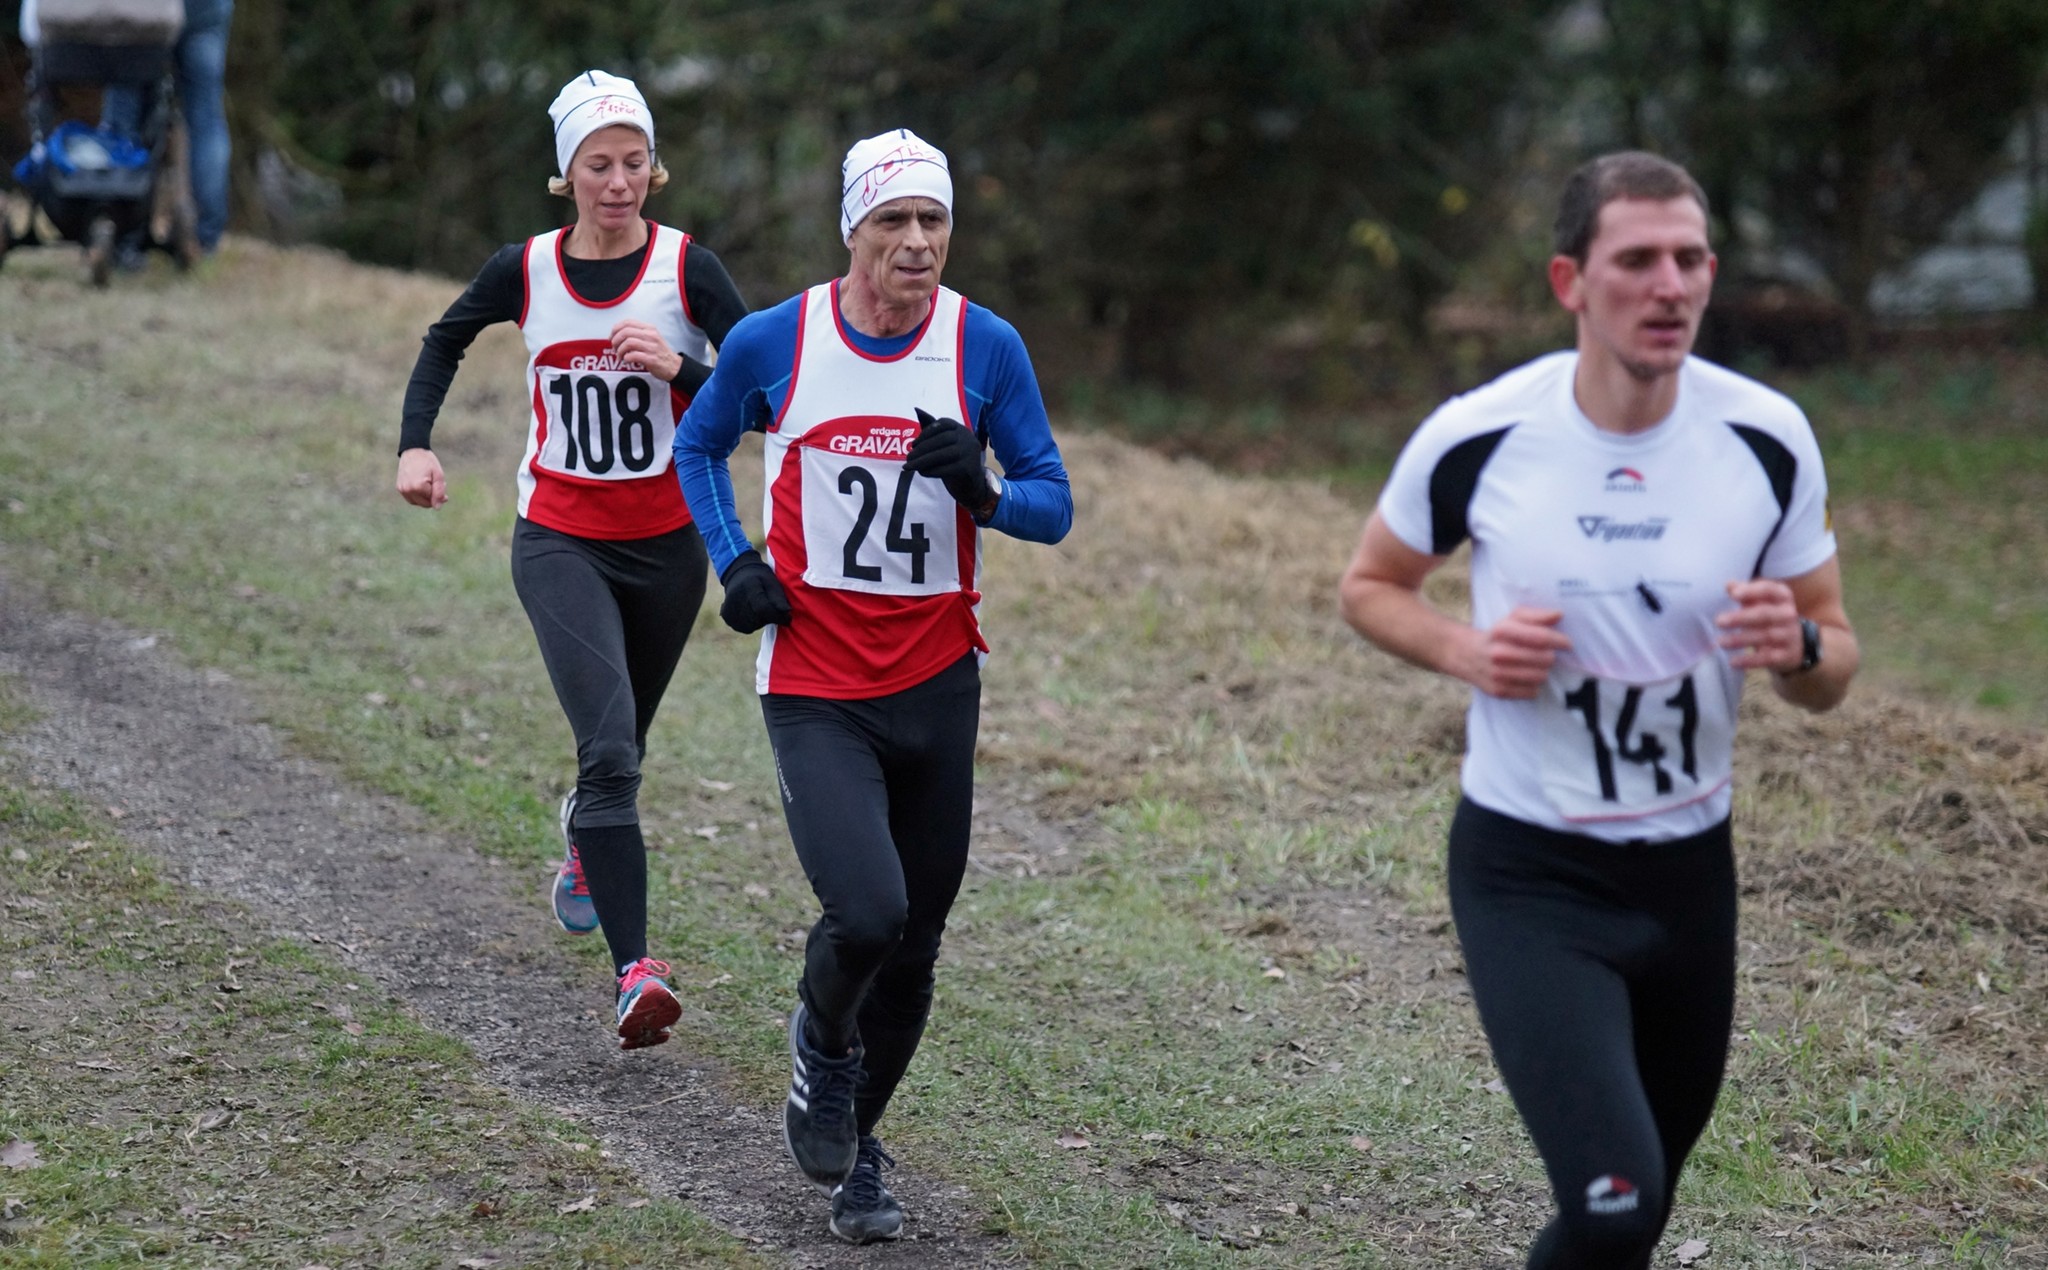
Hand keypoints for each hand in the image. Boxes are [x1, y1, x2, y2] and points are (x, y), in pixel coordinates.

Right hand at [396, 447, 446, 507]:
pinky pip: (411, 498)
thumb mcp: (438, 476)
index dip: (439, 495)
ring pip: (417, 502)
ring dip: (424, 496)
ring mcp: (402, 489)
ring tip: (428, 483)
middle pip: (424, 503)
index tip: (443, 484)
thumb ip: (439, 492)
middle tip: (435, 482)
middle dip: (432, 496)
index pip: (432, 501)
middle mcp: (408, 490)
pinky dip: (417, 495)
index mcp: (418, 487)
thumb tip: (437, 508)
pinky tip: (421, 484)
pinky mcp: (399, 488)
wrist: (413, 450)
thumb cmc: (428, 462)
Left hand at [610, 319, 681, 380]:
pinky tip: (627, 361)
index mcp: (649, 328)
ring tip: (620, 356)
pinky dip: (626, 358)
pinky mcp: (651, 359)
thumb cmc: (659, 353)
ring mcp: (652, 347)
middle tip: (614, 348)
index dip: (616, 329)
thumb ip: (637, 334)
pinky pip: (633, 356)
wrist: (674, 366)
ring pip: (628, 343)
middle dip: (615, 340)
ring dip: (620, 350)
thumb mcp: (651, 337)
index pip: (628, 322)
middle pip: (625, 332)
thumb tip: (617, 334)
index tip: (612, 337)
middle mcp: (651, 336)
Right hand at [718, 550, 790, 633]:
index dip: (778, 617)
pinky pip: (743, 628)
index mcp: (749, 586)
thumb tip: (787, 613)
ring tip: (760, 609)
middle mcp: (736, 598)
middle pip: (758, 619)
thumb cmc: (760, 578)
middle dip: (770, 618)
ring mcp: (729, 608)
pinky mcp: (726, 616)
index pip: (764, 609)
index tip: (788, 619)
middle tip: (772, 609)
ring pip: (751, 626)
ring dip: (760, 622)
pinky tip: (752, 613)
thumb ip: (779, 598)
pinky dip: (751, 624)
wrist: (739, 573)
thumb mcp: (772, 583)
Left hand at [904, 408, 997, 515]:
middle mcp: (968, 437)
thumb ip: (930, 428)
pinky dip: (932, 471)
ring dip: (923, 461)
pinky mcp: (970, 467)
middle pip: (942, 439)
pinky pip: (948, 468)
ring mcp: (970, 452)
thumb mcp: (942, 444)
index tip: (913, 444)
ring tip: (909, 466)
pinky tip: (922, 473)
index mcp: (961, 429)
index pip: (943, 424)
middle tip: (908, 458)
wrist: (971, 484)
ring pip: (944, 454)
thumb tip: (917, 409)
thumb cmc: (952, 461)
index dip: (926, 433)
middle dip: (922, 449)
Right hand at [1457, 607, 1571, 698]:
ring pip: (1540, 677)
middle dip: (1549, 656)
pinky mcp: (1498, 691)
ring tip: (1534, 666)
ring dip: (1542, 671)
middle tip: (1545, 655)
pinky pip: (1532, 692)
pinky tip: (1525, 677)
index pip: (1541, 637)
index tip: (1567, 644)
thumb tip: (1558, 615)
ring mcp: (1497, 674)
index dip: (1559, 641)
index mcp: (1502, 631)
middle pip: (1545, 659)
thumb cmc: (1496, 635)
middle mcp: (1498, 653)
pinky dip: (1533, 686)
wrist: (1465, 655)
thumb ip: (1535, 615)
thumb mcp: (1511, 619)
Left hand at [1716, 579, 1804, 671]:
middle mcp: (1789, 614)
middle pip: (1764, 614)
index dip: (1752, 591)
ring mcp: (1790, 635)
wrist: (1795, 645)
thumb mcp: (1760, 602)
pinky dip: (1749, 661)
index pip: (1769, 590)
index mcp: (1782, 597)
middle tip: (1718, 621)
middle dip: (1740, 618)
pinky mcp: (1787, 655)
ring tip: (1721, 642)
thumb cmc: (1769, 617)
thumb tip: (1729, 585)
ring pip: (1765, 637)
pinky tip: (1733, 662)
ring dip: (1741, 640)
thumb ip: (1744, 592)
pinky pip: (1767, 658)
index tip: (1733, 595)